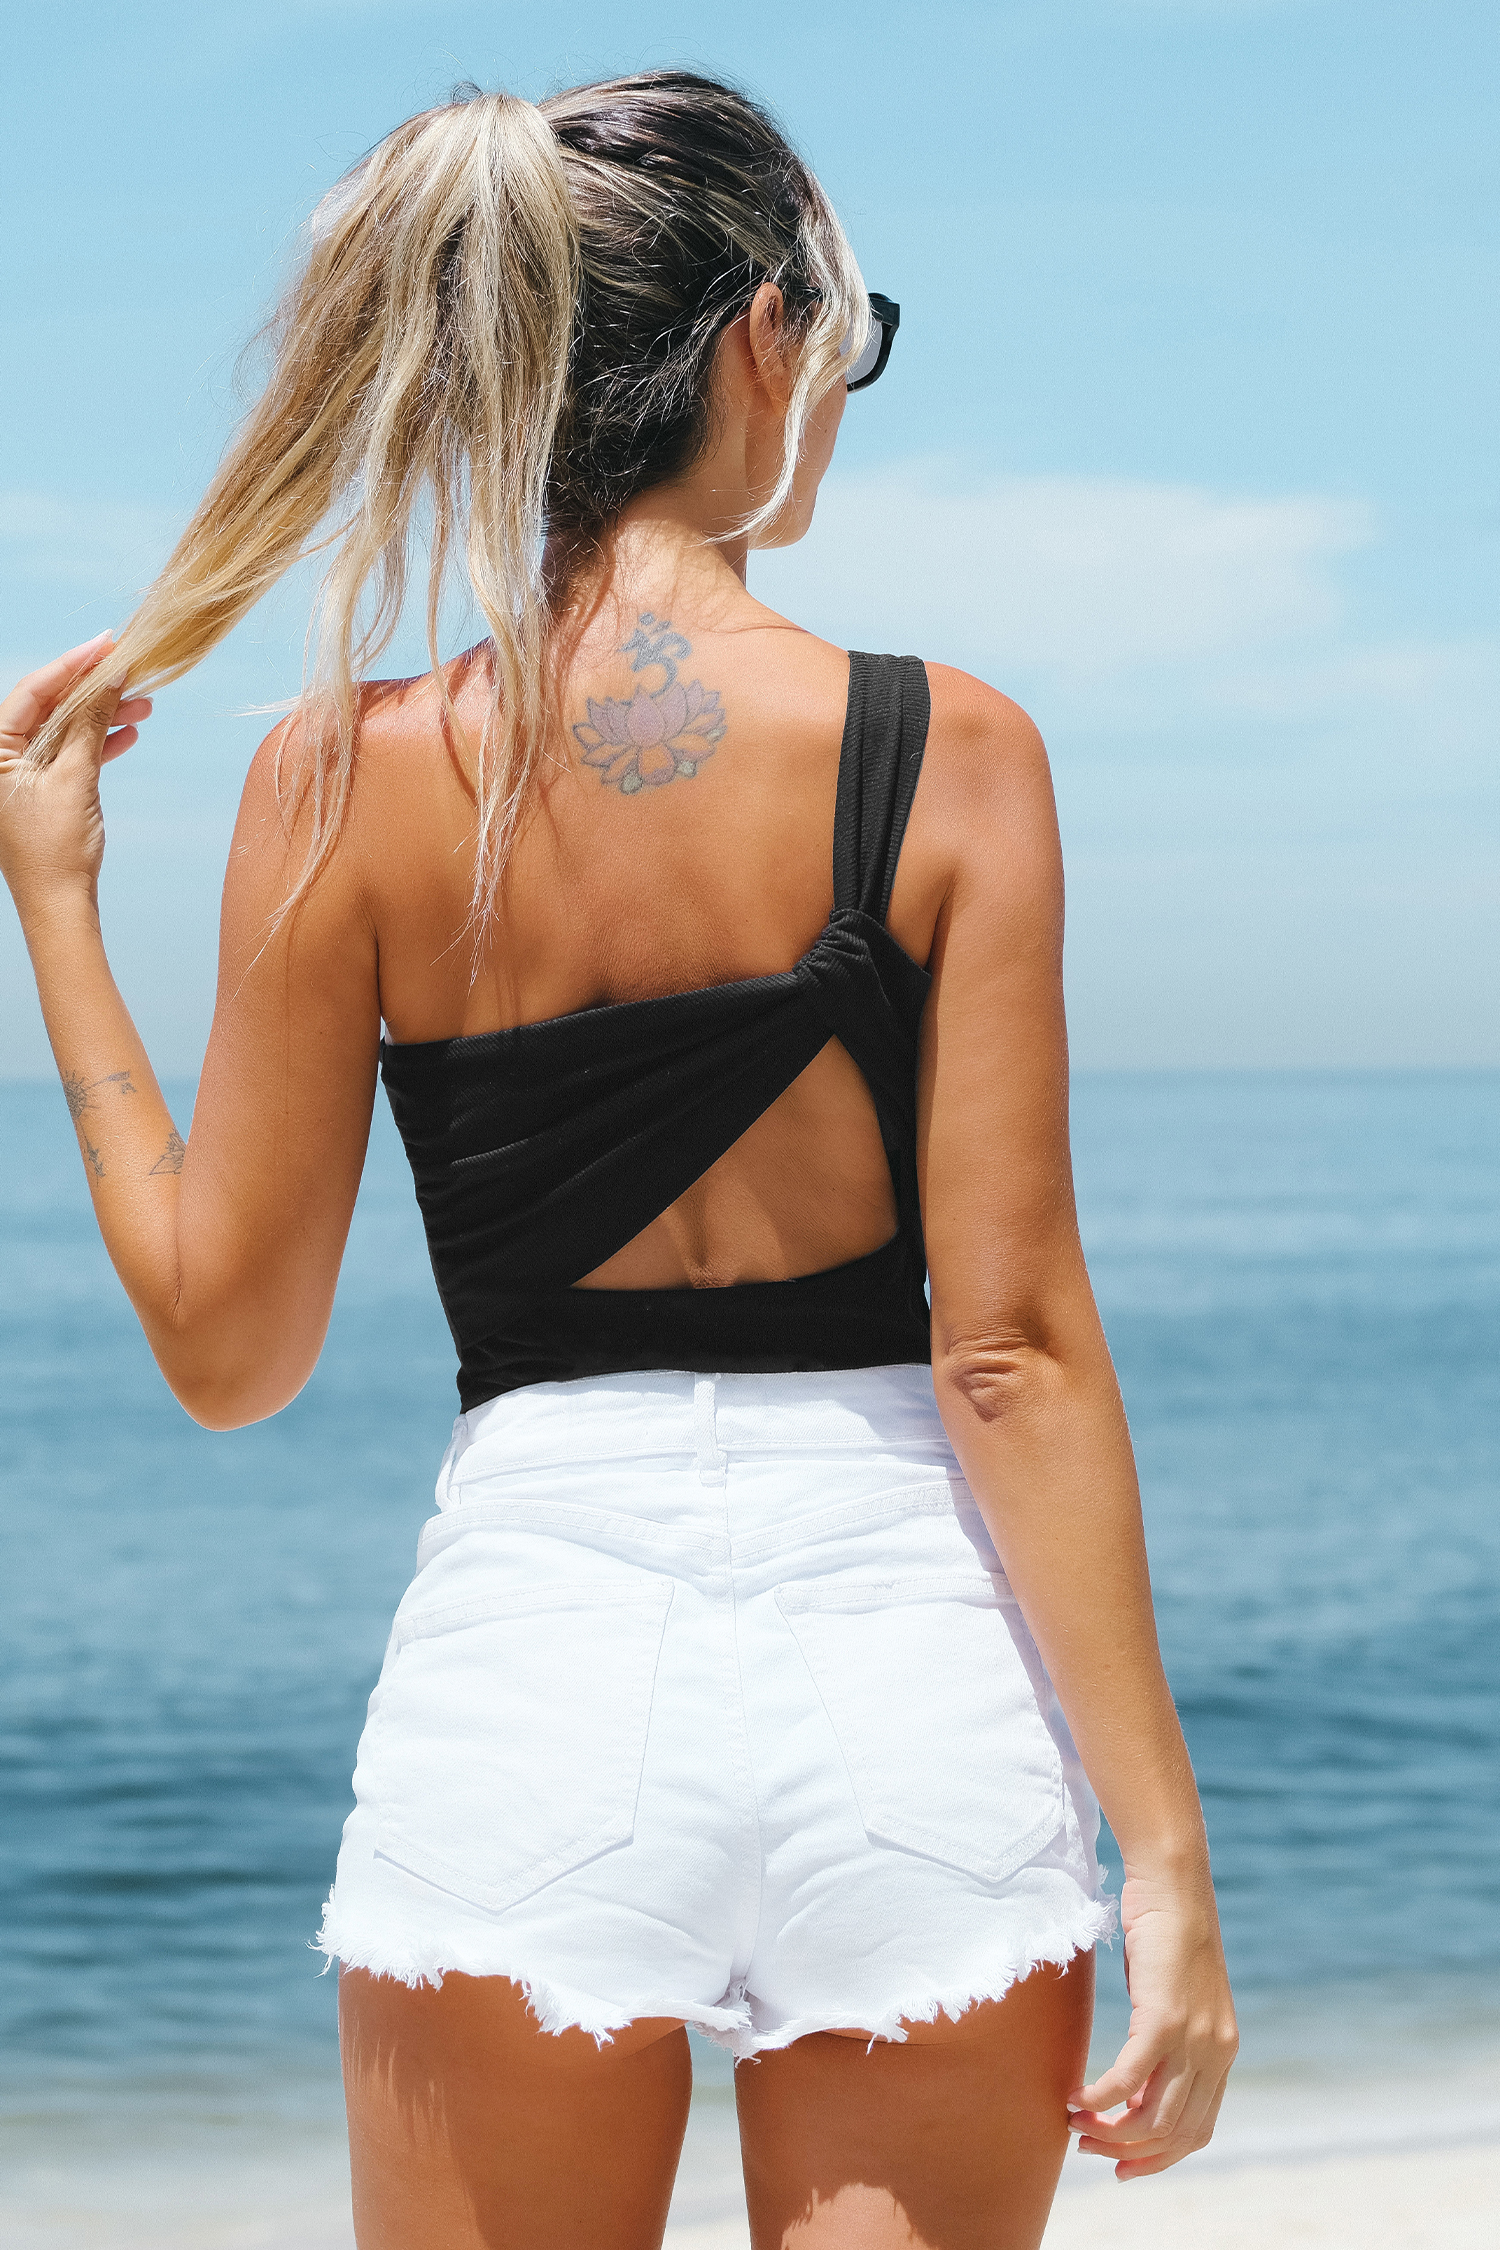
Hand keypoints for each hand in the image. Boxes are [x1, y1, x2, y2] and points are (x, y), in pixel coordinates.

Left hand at [0, 635, 151, 918]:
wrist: (59, 904)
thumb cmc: (56, 848)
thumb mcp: (75, 778)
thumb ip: (90, 722)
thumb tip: (111, 676)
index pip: (33, 691)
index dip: (72, 664)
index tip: (107, 643)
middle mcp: (0, 756)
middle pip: (49, 706)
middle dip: (94, 690)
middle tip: (132, 670)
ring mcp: (20, 772)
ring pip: (64, 728)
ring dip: (103, 716)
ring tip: (144, 705)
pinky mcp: (41, 789)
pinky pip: (69, 754)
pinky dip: (97, 743)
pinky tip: (129, 733)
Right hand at [1066, 1866, 1238, 2178]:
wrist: (1173, 1882)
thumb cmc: (1165, 1931)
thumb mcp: (1175, 1996)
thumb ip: (1169, 2038)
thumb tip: (1137, 2080)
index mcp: (1222, 2051)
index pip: (1197, 2131)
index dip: (1159, 2158)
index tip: (1122, 2167)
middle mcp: (1215, 2052)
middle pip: (1174, 2134)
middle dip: (1129, 2153)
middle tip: (1089, 2150)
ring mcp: (1193, 2038)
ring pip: (1153, 2117)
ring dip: (1110, 2132)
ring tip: (1075, 2126)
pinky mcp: (1164, 2017)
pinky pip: (1130, 2079)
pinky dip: (1101, 2099)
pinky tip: (1076, 2100)